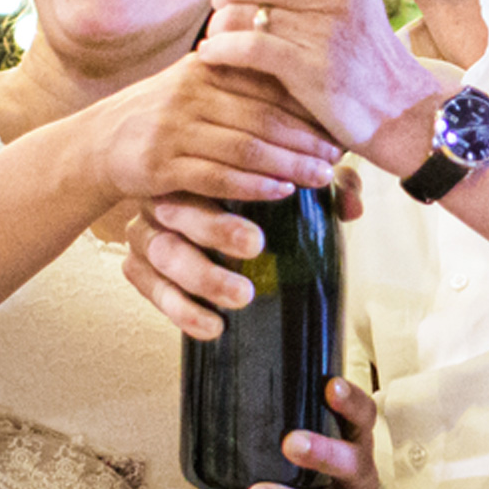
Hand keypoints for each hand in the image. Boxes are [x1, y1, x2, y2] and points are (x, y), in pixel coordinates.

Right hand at [90, 52, 340, 208]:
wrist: (99, 141)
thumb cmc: (165, 115)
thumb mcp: (197, 85)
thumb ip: (241, 82)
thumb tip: (304, 81)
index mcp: (208, 67)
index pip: (268, 82)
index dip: (308, 104)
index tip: (340, 123)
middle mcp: (191, 92)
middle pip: (263, 116)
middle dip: (306, 139)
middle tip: (338, 156)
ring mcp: (173, 127)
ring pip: (244, 147)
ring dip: (288, 165)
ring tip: (321, 178)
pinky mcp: (159, 164)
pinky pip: (215, 177)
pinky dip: (252, 186)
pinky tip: (280, 193)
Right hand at [122, 168, 362, 339]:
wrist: (189, 219)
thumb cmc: (250, 197)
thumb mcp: (289, 183)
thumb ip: (326, 185)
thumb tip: (352, 205)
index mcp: (198, 163)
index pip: (216, 162)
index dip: (252, 178)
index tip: (289, 191)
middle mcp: (166, 192)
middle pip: (180, 205)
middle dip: (218, 227)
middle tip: (256, 245)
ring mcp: (145, 230)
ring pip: (162, 250)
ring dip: (202, 275)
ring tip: (242, 296)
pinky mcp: (136, 266)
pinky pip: (147, 288)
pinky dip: (179, 309)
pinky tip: (213, 327)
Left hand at [199, 0, 443, 171]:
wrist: (399, 108)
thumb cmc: (361, 41)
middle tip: (226, 5)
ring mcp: (326, 32)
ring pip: (239, 12)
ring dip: (219, 26)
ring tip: (224, 35)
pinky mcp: (313, 73)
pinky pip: (246, 48)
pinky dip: (220, 51)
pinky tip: (215, 55)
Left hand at [244, 377, 378, 488]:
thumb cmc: (298, 477)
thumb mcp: (297, 449)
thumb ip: (288, 424)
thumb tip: (248, 391)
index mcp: (355, 442)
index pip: (364, 416)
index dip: (352, 401)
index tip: (331, 386)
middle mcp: (360, 475)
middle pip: (353, 461)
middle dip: (323, 452)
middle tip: (291, 443)